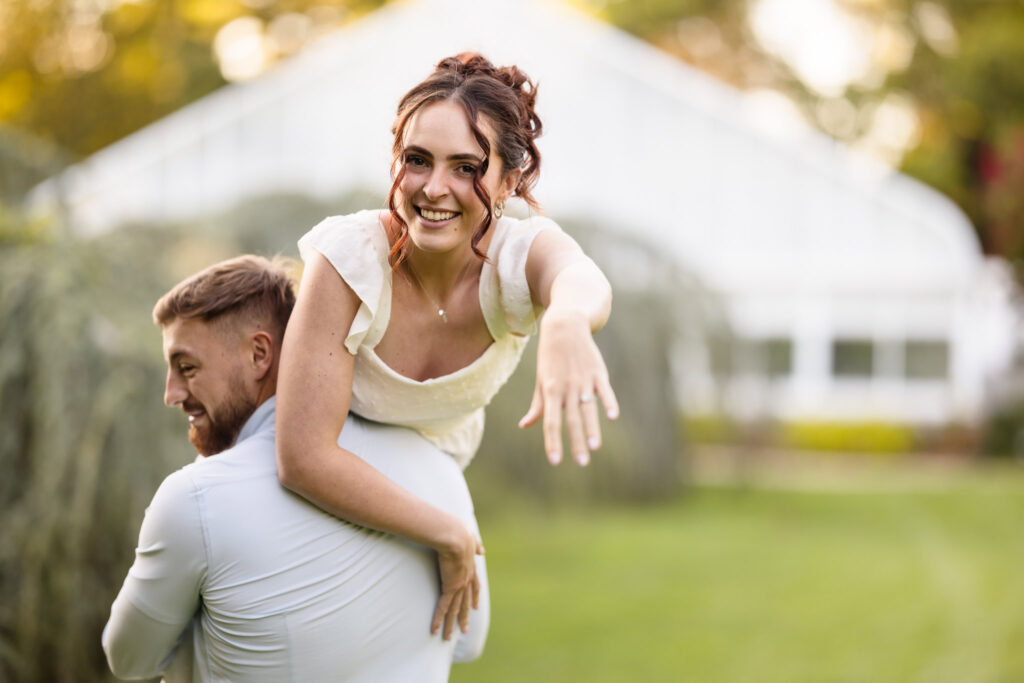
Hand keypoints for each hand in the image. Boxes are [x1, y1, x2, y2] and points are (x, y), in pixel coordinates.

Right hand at [431, 524, 483, 639]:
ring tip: (448, 638)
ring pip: (455, 610)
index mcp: (471, 568)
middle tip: (465, 630)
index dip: (475, 597)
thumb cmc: (459, 532)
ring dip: (451, 625)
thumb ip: (476, 545)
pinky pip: (443, 608)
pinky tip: (435, 630)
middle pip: (466, 603)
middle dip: (465, 616)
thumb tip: (482, 550)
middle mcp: (467, 579)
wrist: (455, 536)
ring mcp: (459, 585)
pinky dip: (439, 619)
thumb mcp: (471, 538)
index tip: (475, 606)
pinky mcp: (450, 588)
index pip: (475, 586)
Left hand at [518, 308, 618, 465]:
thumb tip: (525, 425)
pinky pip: (604, 391)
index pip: (550, 422)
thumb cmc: (550, 357)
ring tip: (595, 447)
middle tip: (581, 463)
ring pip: (588, 409)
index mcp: (551, 391)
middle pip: (572, 420)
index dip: (553, 442)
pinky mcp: (598, 373)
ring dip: (592, 428)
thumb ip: (537, 406)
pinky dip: (608, 403)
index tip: (555, 462)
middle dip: (576, 443)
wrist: (564, 326)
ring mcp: (583, 380)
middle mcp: (567, 388)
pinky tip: (613, 417)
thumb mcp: (541, 380)